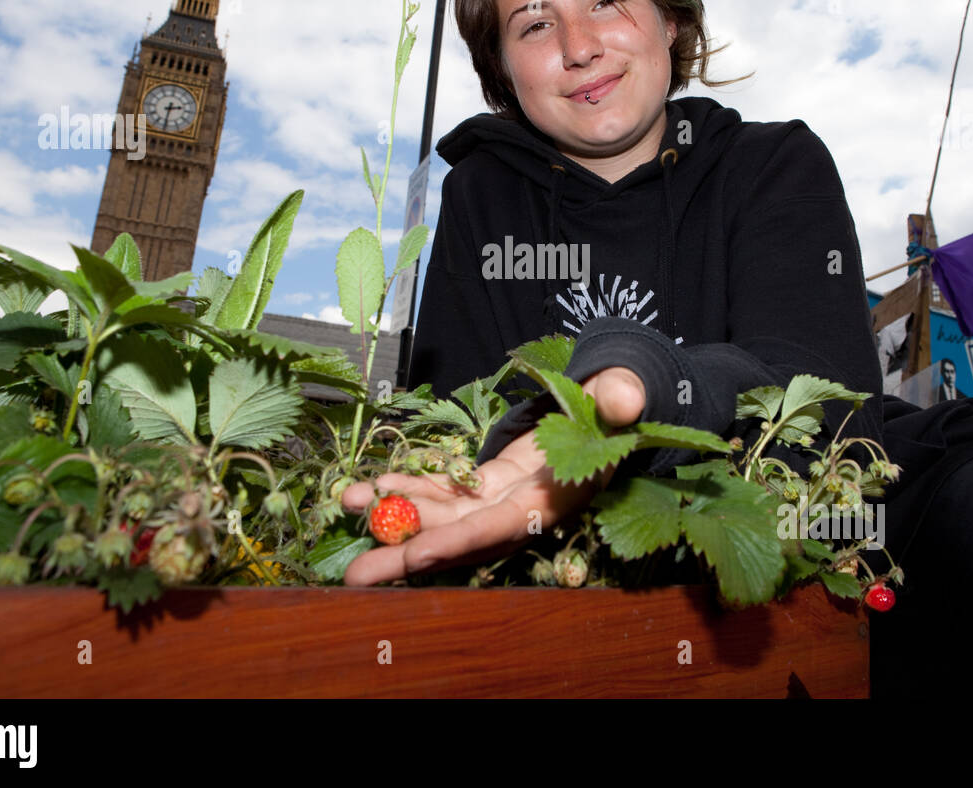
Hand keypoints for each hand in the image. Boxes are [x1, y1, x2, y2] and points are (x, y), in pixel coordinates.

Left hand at [340, 366, 645, 585]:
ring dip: (395, 516)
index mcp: (558, 499)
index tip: (417, 554)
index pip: (503, 528)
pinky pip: (445, 492)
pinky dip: (410, 488)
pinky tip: (373, 486)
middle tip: (356, 576)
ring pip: (444, 518)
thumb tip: (624, 397)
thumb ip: (621, 399)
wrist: (606, 415)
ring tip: (347, 508)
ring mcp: (503, 501)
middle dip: (408, 554)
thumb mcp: (623, 397)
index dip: (461, 542)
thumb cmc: (615, 407)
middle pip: (461, 539)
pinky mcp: (489, 486)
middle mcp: (525, 511)